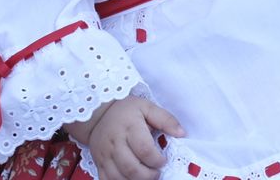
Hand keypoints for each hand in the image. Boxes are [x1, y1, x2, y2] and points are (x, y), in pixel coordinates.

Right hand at [64, 95, 184, 179]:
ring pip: (119, 178)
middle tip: (156, 172)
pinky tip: (131, 178)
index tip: (163, 160)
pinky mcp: (99, 163)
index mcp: (129, 127)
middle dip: (149, 176)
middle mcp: (115, 142)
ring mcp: (104, 155)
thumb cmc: (126, 111)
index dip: (157, 160)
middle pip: (131, 168)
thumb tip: (182, 133)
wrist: (98, 114)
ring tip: (146, 176)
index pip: (144, 150)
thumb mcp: (147, 107)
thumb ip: (166, 119)